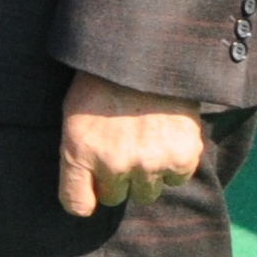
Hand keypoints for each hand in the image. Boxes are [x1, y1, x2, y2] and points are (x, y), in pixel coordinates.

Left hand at [57, 71, 207, 216]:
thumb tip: (90, 190)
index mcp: (79, 151)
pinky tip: (167, 135)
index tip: (92, 190)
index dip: (86, 198)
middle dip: (117, 178)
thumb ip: (78, 154)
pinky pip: (176, 179)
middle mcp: (114, 163)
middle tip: (123, 147)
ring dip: (146, 173)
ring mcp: (149, 163)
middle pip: (114, 198)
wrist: (147, 52)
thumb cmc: (104, 79)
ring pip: (147, 193)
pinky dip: (173, 163)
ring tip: (145, 139)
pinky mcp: (181, 158)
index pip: (77, 204)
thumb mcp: (75, 112)